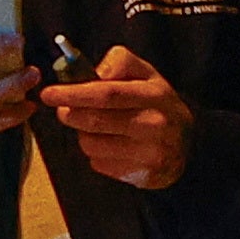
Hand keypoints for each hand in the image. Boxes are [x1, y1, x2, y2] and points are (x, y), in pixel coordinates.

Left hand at [40, 44, 190, 193]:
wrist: (190, 144)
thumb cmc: (158, 103)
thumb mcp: (146, 74)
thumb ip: (119, 62)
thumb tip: (92, 73)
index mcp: (153, 96)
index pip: (106, 94)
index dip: (73, 93)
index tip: (48, 93)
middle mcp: (154, 126)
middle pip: (94, 121)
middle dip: (70, 114)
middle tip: (64, 110)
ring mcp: (150, 154)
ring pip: (92, 145)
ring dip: (83, 135)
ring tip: (95, 129)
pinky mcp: (143, 176)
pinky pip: (99, 164)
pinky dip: (96, 154)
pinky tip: (110, 146)